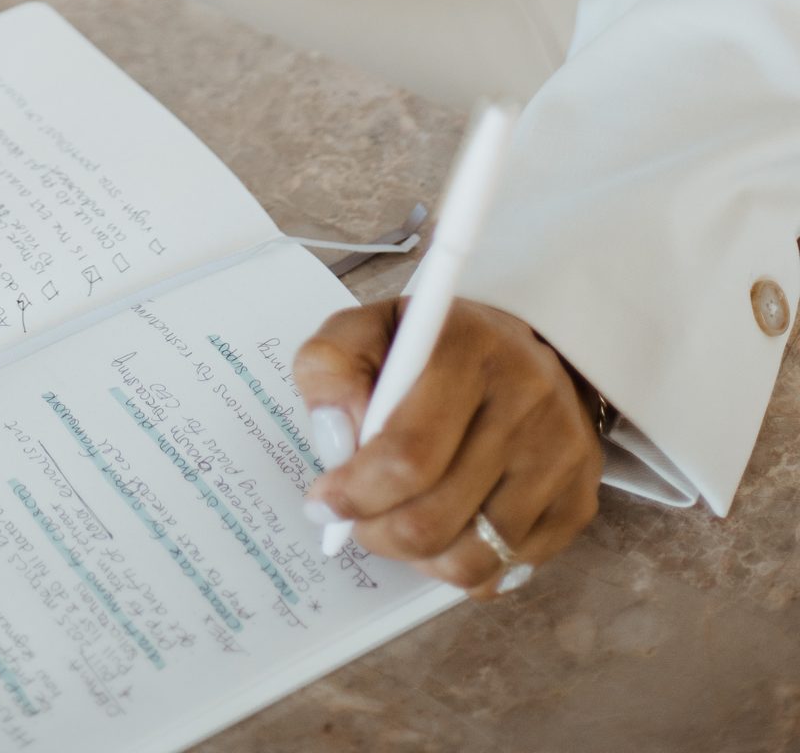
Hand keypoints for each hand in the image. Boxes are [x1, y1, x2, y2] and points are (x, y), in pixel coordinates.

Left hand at [292, 297, 603, 596]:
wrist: (520, 351)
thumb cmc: (430, 348)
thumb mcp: (367, 331)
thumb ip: (331, 369)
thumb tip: (336, 441)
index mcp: (468, 348)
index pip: (408, 454)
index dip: (356, 493)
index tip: (323, 503)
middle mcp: (527, 399)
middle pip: (435, 517)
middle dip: (377, 533)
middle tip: (354, 522)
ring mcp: (561, 455)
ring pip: (471, 557)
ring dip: (416, 557)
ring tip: (395, 527)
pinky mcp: (579, 500)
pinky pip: (506, 570)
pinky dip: (461, 567)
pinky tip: (443, 529)